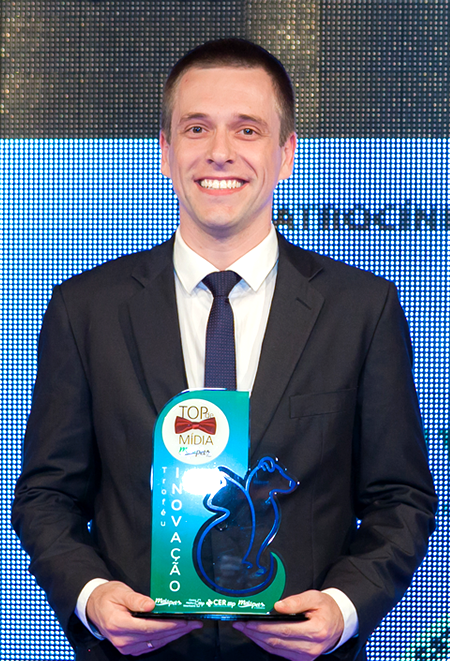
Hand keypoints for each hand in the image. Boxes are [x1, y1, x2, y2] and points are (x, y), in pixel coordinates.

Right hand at [86, 581, 201, 655]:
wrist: (93, 606)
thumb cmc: (107, 596)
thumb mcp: (120, 591)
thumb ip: (135, 599)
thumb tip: (151, 605)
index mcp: (118, 624)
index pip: (148, 627)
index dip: (168, 625)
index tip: (184, 621)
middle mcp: (122, 639)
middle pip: (154, 637)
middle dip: (177, 630)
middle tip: (194, 623)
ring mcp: (125, 646)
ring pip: (154, 643)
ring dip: (173, 636)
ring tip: (189, 627)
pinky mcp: (128, 648)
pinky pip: (149, 646)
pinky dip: (164, 639)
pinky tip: (174, 633)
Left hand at [232, 590, 343, 660]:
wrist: (338, 623)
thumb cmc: (326, 608)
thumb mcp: (314, 597)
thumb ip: (296, 601)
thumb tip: (277, 606)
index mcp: (316, 630)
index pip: (284, 630)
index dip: (263, 627)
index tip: (248, 621)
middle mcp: (311, 647)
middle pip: (277, 641)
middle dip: (255, 633)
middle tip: (241, 624)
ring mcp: (307, 656)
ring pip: (276, 650)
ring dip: (258, 640)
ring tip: (245, 630)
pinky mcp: (303, 660)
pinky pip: (281, 654)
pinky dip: (267, 645)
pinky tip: (258, 637)